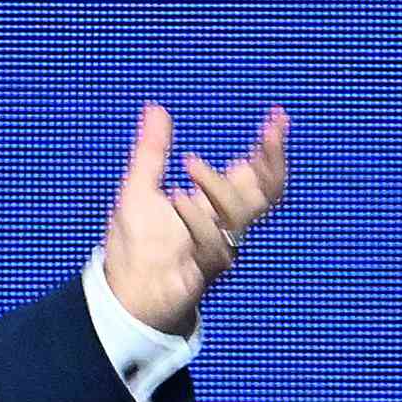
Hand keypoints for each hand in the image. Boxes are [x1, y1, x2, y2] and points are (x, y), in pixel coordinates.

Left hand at [102, 102, 289, 336]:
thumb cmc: (135, 243)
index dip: (270, 148)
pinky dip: (195, 218)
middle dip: (272, 161)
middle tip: (268, 132)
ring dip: (219, 186)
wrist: (124, 292)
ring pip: (242, 214)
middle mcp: (225, 225)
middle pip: (267, 193)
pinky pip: (212, 242)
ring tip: (189, 164)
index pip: (256, 173)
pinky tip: (176, 197)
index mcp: (215, 204)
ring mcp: (219, 247)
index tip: (278, 117)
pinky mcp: (204, 270)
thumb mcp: (139, 188)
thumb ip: (152, 152)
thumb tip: (156, 109)